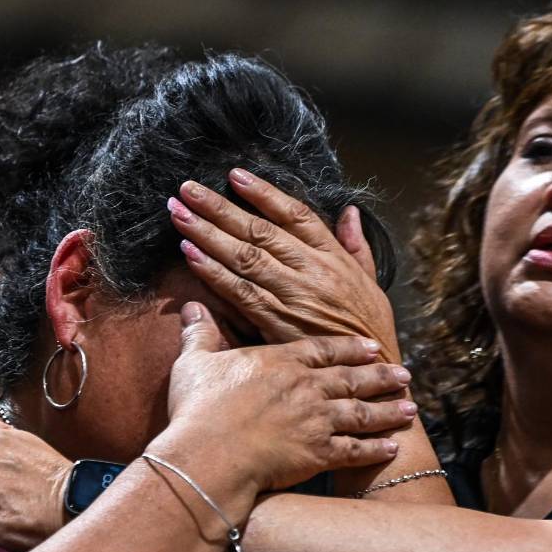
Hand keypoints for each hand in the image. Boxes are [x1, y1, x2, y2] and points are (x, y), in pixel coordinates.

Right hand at [158, 302, 414, 494]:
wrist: (209, 455)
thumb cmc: (198, 410)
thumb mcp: (195, 364)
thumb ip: (200, 335)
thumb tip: (192, 309)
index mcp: (281, 363)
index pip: (323, 349)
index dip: (349, 347)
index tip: (370, 346)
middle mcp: (306, 388)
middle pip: (352, 378)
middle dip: (380, 375)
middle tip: (404, 373)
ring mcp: (317, 421)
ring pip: (362, 412)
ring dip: (388, 410)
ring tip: (410, 408)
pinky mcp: (318, 454)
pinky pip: (355, 450)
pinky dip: (375, 449)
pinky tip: (392, 447)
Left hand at [168, 170, 400, 361]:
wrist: (371, 375)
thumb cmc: (369, 329)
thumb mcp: (372, 282)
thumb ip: (357, 245)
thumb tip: (350, 212)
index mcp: (333, 256)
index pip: (294, 214)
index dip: (262, 193)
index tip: (234, 176)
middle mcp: (311, 270)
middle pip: (259, 230)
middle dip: (219, 207)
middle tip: (187, 190)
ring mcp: (293, 296)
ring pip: (244, 257)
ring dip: (207, 234)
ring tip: (179, 215)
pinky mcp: (277, 323)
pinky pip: (240, 293)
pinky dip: (213, 273)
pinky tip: (190, 255)